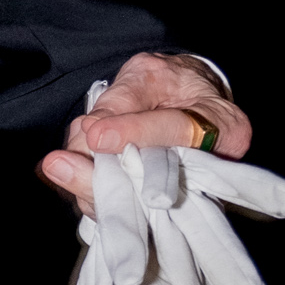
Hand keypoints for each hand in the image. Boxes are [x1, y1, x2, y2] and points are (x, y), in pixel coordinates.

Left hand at [41, 49, 250, 198]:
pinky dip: (96, 195)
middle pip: (156, 178)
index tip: (95, 135)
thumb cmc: (171, 83)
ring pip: (136, 200)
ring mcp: (192, 192)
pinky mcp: (164, 207)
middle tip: (59, 164)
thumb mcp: (150, 75)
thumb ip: (122, 100)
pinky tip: (72, 177)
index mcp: (225, 127)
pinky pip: (126, 210)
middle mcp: (215, 166)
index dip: (135, 132)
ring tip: (61, 165)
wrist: (186, 103)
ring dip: (92, 185)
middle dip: (103, 174)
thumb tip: (89, 130)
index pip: (177, 129)